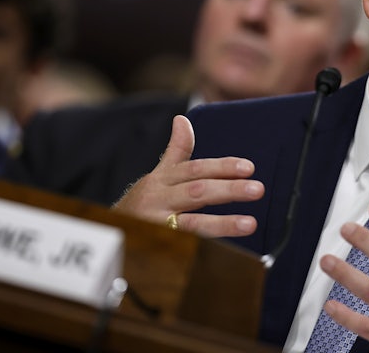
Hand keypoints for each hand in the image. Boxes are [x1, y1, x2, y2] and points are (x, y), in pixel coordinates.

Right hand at [112, 114, 263, 236]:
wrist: (110, 232)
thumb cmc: (143, 201)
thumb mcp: (158, 174)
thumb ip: (176, 150)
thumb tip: (182, 119)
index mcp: (164, 179)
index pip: (196, 170)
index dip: (222, 167)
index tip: (248, 167)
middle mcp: (159, 199)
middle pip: (197, 192)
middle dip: (228, 190)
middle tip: (258, 189)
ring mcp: (156, 225)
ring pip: (192, 223)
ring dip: (223, 224)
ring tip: (250, 224)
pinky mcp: (157, 248)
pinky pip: (184, 247)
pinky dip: (205, 247)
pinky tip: (227, 249)